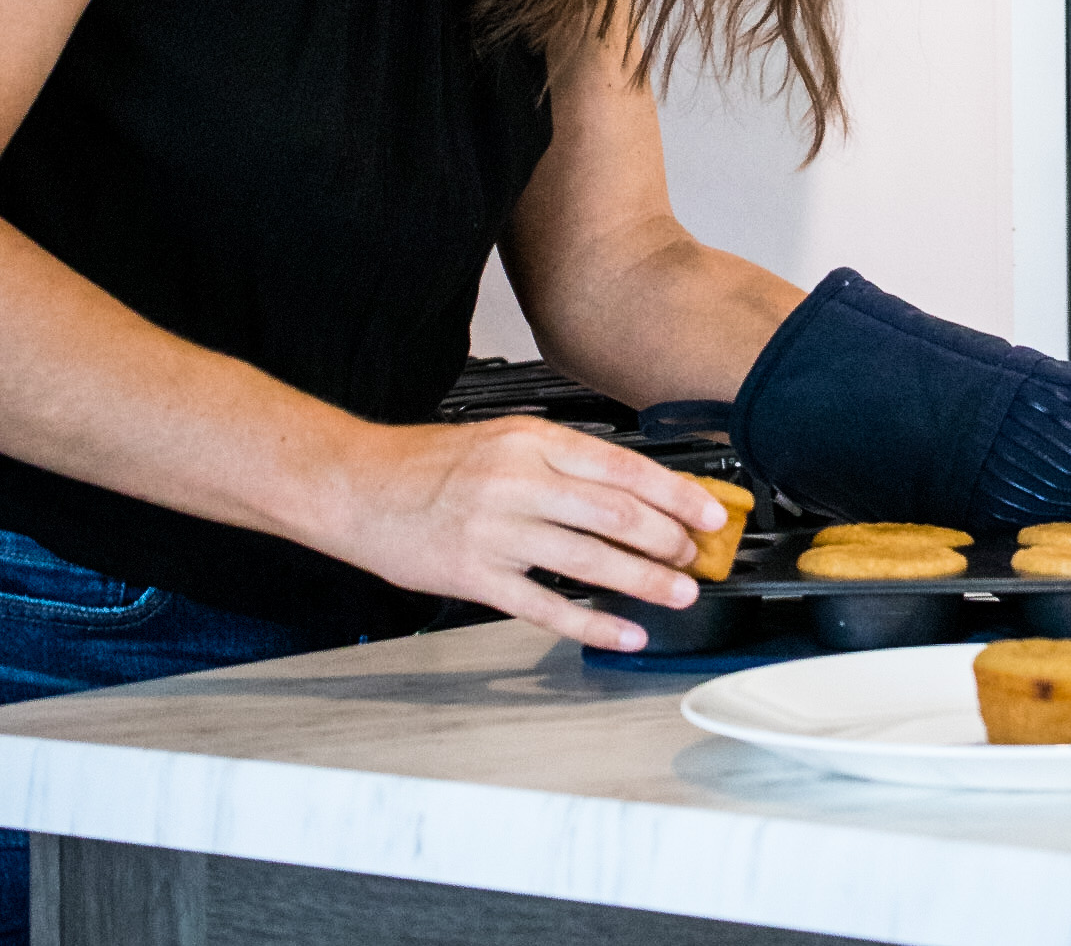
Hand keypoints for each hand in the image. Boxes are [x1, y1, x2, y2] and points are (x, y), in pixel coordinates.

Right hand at [328, 416, 725, 651]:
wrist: (358, 486)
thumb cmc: (430, 463)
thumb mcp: (504, 439)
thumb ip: (562, 460)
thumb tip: (630, 488)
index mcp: (533, 441)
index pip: (624, 467)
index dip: (676, 494)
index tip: (711, 512)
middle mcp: (519, 481)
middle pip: (617, 514)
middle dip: (670, 540)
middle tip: (700, 559)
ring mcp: (497, 531)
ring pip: (591, 560)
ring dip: (645, 580)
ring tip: (680, 593)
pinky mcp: (476, 576)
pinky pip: (547, 606)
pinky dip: (594, 622)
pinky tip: (625, 632)